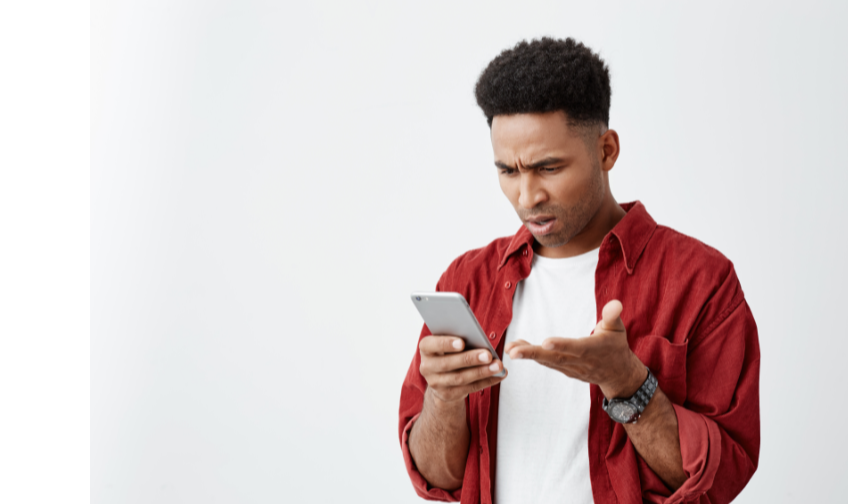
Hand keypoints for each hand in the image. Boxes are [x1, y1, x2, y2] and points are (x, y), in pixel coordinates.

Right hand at [418, 335, 507, 404]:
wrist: (441, 376)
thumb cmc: (449, 351)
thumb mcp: (449, 343)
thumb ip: (458, 339)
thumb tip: (479, 339)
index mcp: (426, 348)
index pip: (431, 345)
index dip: (445, 344)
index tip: (461, 343)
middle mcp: (427, 367)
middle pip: (448, 364)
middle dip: (470, 359)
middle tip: (488, 354)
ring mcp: (436, 383)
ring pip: (460, 378)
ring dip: (482, 372)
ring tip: (498, 366)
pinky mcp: (448, 394)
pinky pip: (470, 388)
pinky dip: (486, 381)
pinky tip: (499, 375)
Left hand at [504, 299, 645, 398]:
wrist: (618, 374)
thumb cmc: (615, 346)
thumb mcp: (617, 329)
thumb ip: (612, 316)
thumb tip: (615, 303)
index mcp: (593, 349)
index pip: (576, 347)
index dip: (562, 345)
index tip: (545, 342)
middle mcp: (580, 361)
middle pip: (555, 358)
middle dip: (533, 354)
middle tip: (513, 352)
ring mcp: (571, 368)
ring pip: (548, 362)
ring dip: (528, 355)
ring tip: (510, 348)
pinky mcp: (565, 370)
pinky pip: (547, 363)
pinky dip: (532, 356)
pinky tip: (517, 348)